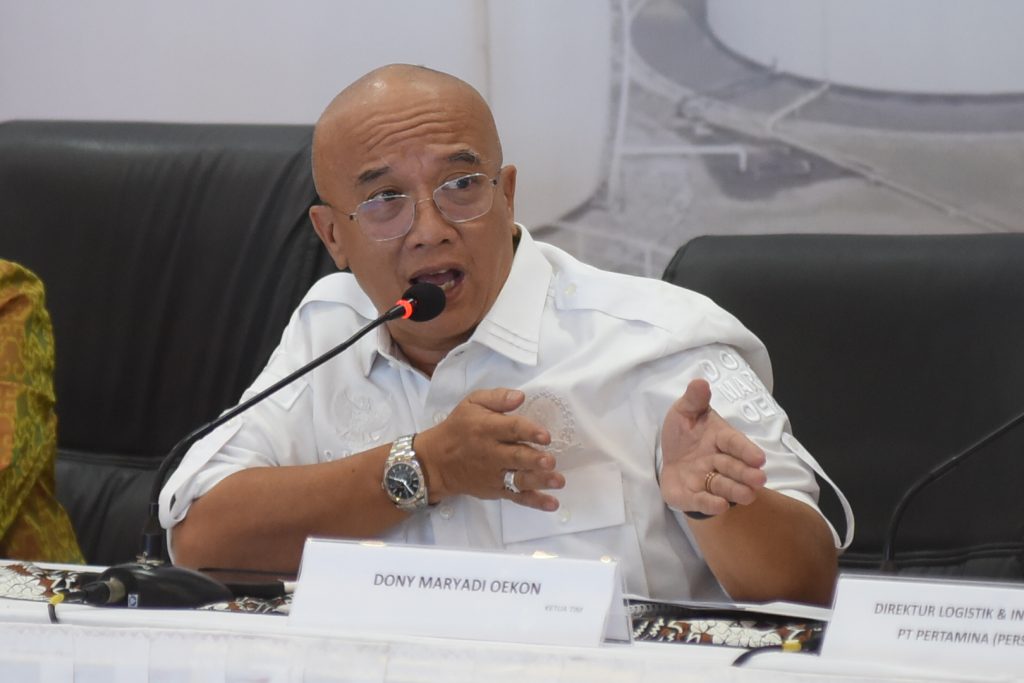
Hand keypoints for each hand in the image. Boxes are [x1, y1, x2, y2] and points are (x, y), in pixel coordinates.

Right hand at [415, 388, 564, 510]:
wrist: (436, 462)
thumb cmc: (458, 428)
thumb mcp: (472, 403)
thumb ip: (497, 398)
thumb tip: (520, 396)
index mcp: (486, 428)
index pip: (511, 429)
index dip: (529, 431)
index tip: (545, 435)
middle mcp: (491, 453)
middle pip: (516, 457)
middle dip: (534, 460)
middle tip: (550, 461)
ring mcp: (494, 474)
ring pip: (519, 478)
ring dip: (539, 481)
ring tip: (558, 481)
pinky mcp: (497, 489)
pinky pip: (517, 497)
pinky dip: (535, 502)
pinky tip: (552, 503)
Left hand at [660, 379, 766, 517]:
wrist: (668, 458)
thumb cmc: (683, 434)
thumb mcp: (684, 412)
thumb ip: (694, 400)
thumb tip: (700, 382)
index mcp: (719, 438)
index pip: (734, 443)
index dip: (746, 450)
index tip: (759, 458)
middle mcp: (717, 461)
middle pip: (733, 467)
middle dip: (745, 473)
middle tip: (759, 479)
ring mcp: (706, 480)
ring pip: (723, 486)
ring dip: (735, 490)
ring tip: (748, 495)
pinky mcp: (693, 497)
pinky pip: (702, 501)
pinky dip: (711, 504)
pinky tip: (721, 505)